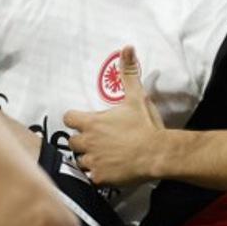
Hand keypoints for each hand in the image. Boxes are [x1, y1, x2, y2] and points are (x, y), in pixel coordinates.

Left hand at [63, 46, 166, 187]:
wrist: (158, 153)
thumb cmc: (145, 125)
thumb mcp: (136, 96)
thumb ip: (128, 72)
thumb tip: (127, 47)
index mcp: (91, 122)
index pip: (68, 118)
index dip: (75, 119)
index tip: (85, 121)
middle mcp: (87, 141)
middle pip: (72, 141)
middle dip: (82, 140)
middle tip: (99, 140)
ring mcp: (93, 161)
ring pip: (80, 160)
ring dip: (89, 158)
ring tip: (105, 156)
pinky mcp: (100, 178)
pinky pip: (91, 177)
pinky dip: (98, 175)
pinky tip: (110, 170)